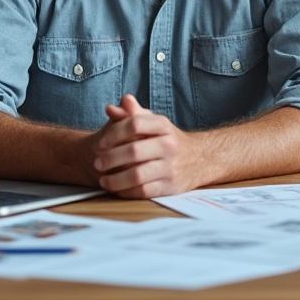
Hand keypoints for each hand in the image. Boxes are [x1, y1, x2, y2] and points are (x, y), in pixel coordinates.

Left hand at [89, 94, 210, 198]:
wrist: (202, 159)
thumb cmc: (168, 140)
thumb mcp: (154, 123)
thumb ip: (131, 115)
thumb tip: (110, 108)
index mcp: (163, 125)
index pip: (135, 124)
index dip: (113, 134)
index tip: (100, 144)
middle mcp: (169, 145)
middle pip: (134, 151)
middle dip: (110, 159)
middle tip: (97, 163)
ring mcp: (171, 167)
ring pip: (137, 175)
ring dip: (114, 179)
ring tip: (103, 180)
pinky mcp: (171, 187)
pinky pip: (143, 191)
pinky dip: (126, 192)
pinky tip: (117, 189)